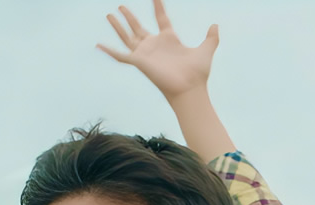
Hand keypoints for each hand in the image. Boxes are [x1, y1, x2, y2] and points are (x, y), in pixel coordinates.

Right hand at [98, 0, 218, 99]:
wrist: (190, 88)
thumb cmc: (197, 73)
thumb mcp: (206, 50)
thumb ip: (211, 38)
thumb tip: (215, 25)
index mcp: (169, 39)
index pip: (161, 18)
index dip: (158, 6)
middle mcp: (155, 45)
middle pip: (138, 27)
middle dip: (129, 17)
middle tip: (120, 7)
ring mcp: (145, 53)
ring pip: (127, 36)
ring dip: (118, 26)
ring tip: (109, 14)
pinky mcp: (139, 62)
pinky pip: (121, 55)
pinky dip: (109, 50)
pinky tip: (99, 44)